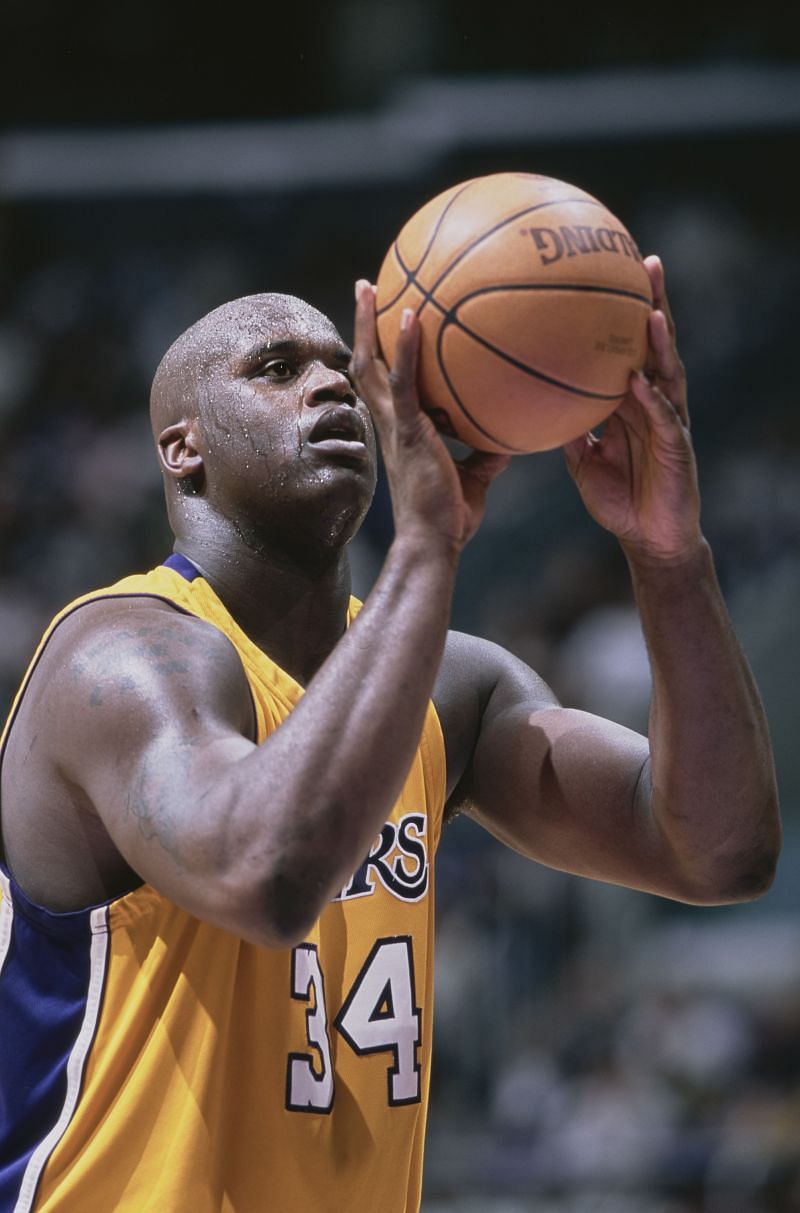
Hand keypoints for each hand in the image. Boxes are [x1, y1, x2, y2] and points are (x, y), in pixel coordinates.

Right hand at [350, 281, 509, 553]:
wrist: (434, 542)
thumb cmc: (449, 518)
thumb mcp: (476, 479)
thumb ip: (487, 453)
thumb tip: (513, 435)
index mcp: (401, 432)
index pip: (384, 385)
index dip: (379, 353)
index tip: (383, 322)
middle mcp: (390, 423)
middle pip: (366, 364)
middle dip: (362, 325)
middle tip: (366, 287)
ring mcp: (395, 426)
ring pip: (371, 365)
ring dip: (367, 323)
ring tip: (368, 285)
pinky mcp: (407, 431)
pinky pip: (403, 381)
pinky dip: (403, 348)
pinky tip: (409, 316)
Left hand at [563, 256, 702, 564]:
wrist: (649, 540)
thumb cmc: (619, 500)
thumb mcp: (581, 462)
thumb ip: (564, 431)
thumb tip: (528, 407)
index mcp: (632, 400)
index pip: (630, 345)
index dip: (625, 310)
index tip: (610, 270)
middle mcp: (655, 401)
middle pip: (655, 343)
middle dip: (653, 301)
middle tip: (644, 261)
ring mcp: (670, 420)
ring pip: (668, 370)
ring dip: (661, 338)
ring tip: (652, 305)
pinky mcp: (678, 445)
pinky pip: (664, 416)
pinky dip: (652, 397)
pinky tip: (641, 378)